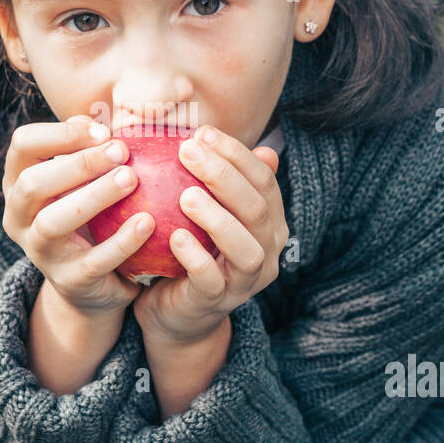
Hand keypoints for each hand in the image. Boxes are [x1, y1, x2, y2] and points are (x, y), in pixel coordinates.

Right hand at [1, 114, 154, 315]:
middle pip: (33, 184)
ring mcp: (39, 252)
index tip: (103, 131)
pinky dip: (121, 241)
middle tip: (121, 151)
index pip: (22, 145)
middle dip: (78, 164)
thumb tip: (104, 124)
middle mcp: (19, 217)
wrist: (93, 282)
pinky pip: (93, 261)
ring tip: (132, 179)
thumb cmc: (90, 213)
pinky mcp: (68, 281)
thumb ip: (88, 149)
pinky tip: (147, 222)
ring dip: (93, 196)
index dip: (61, 133)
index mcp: (18, 182)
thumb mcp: (82, 179)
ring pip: (53, 222)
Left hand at [132, 125, 287, 343]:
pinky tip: (174, 237)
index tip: (201, 133)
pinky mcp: (218, 302)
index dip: (236, 154)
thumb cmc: (190, 249)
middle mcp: (268, 250)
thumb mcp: (203, 211)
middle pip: (257, 208)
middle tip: (187, 151)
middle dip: (224, 175)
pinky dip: (195, 257)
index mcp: (269, 222)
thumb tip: (207, 131)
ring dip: (217, 218)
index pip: (263, 180)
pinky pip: (211, 281)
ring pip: (246, 248)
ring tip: (185, 195)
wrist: (176, 311)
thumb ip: (212, 179)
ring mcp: (246, 281)